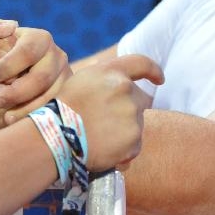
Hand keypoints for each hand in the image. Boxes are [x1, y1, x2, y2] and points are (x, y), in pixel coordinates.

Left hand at [0, 20, 69, 133]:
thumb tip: (11, 26)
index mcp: (38, 39)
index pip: (30, 49)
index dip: (10, 65)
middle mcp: (56, 57)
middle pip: (42, 77)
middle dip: (17, 92)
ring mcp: (63, 80)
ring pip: (50, 98)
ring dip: (24, 109)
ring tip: (4, 118)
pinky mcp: (64, 102)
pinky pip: (54, 114)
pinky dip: (33, 120)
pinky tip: (16, 124)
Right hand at [55, 55, 162, 171]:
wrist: (55, 138)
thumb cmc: (62, 110)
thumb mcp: (81, 81)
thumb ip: (105, 78)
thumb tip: (123, 84)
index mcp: (111, 71)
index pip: (142, 64)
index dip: (153, 71)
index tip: (159, 79)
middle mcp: (125, 89)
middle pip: (141, 99)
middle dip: (129, 108)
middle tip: (107, 121)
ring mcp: (132, 115)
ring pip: (137, 123)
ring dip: (124, 130)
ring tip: (99, 137)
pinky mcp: (134, 139)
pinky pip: (134, 145)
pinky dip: (123, 150)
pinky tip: (104, 151)